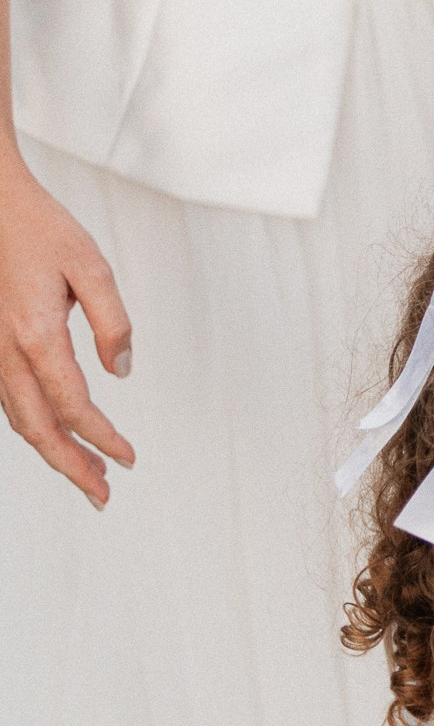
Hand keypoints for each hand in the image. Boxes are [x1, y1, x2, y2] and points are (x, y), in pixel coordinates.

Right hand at [0, 164, 134, 506]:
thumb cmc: (40, 230)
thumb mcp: (93, 267)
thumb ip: (113, 322)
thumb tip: (123, 371)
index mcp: (36, 336)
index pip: (75, 406)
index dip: (102, 439)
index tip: (128, 460)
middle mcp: (5, 353)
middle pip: (39, 429)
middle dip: (72, 467)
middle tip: (103, 496)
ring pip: (18, 420)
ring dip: (52, 452)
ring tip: (85, 475)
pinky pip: (6, 401)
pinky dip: (31, 426)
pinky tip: (52, 434)